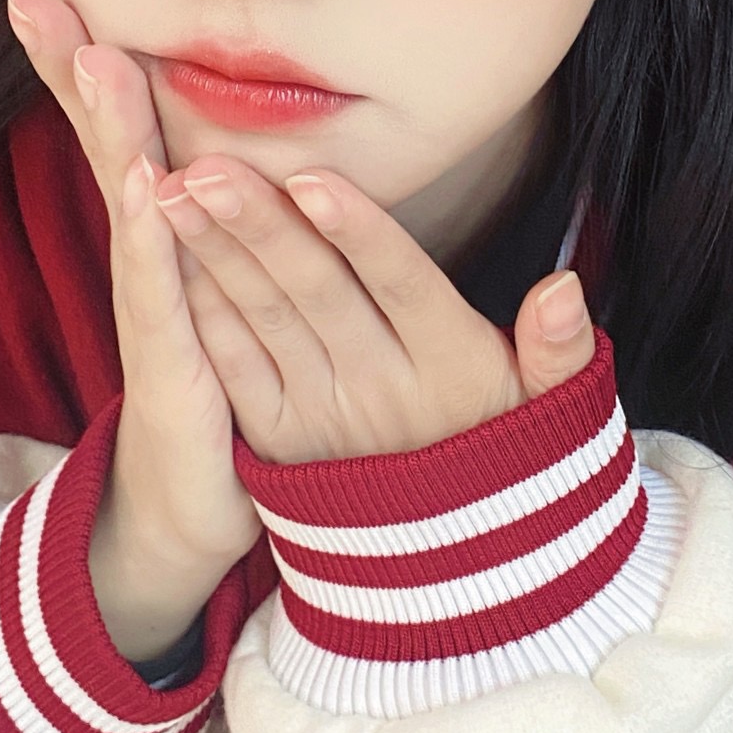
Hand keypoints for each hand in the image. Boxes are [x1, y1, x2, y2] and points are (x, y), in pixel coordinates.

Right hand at [4, 0, 259, 663]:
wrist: (189, 509)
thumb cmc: (209, 385)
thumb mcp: (210, 281)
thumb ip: (205, 210)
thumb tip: (201, 133)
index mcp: (159, 228)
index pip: (116, 118)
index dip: (82, 44)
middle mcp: (143, 254)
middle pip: (100, 139)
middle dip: (67, 59)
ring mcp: (150, 304)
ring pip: (128, 195)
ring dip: (109, 124)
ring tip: (94, 49)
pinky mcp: (173, 360)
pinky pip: (161, 286)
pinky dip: (153, 233)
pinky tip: (147, 183)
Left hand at [155, 153, 595, 464]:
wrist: (450, 566)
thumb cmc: (505, 449)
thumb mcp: (549, 410)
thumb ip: (560, 350)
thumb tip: (563, 290)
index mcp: (451, 366)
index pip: (403, 285)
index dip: (359, 232)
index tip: (312, 179)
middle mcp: (381, 390)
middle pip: (317, 294)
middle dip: (260, 227)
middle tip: (209, 166)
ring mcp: (321, 418)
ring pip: (264, 321)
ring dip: (216, 255)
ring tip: (175, 190)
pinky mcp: (276, 439)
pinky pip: (234, 367)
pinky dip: (201, 312)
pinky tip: (170, 259)